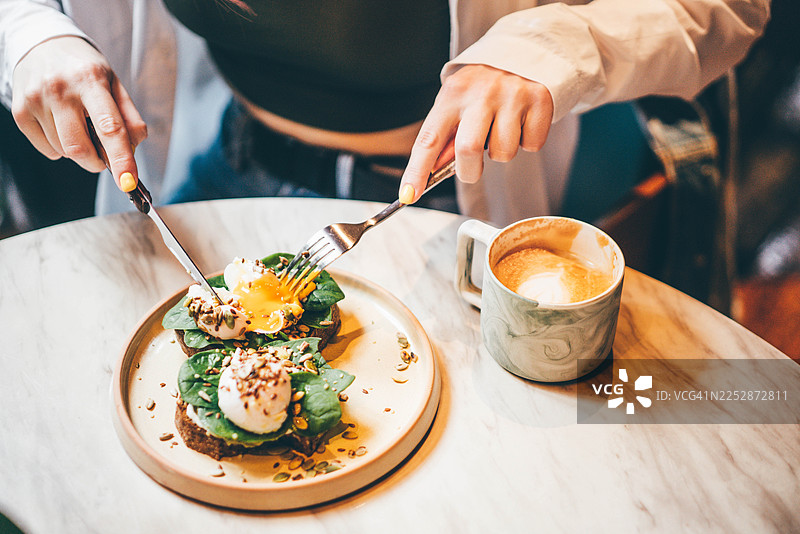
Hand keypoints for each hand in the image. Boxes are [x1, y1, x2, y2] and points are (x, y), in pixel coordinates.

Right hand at [11, 36, 146, 190]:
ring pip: (64, 151)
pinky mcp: (20, 111)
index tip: (128, 181)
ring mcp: (36, 100)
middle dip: (97, 162)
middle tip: (103, 154)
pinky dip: (60, 148)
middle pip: (80, 148)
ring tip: (79, 125)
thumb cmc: (84, 69)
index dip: (121, 159)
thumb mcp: (114, 83)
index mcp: (91, 80)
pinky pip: (47, 150)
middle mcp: (60, 89)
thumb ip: (130, 117)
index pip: (110, 128)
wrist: (42, 45)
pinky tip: (61, 125)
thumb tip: (134, 149)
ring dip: (78, 151)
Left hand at [399, 64, 553, 203]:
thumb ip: (446, 136)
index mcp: (452, 94)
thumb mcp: (457, 102)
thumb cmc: (483, 87)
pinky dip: (527, 142)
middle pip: (468, 150)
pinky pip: (531, 145)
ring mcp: (512, 95)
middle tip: (472, 167)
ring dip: (502, 153)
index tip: (408, 195)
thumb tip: (432, 173)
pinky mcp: (539, 100)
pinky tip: (523, 121)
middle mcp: (481, 92)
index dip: (416, 171)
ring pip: (503, 153)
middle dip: (469, 171)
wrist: (524, 50)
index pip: (429, 139)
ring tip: (502, 130)